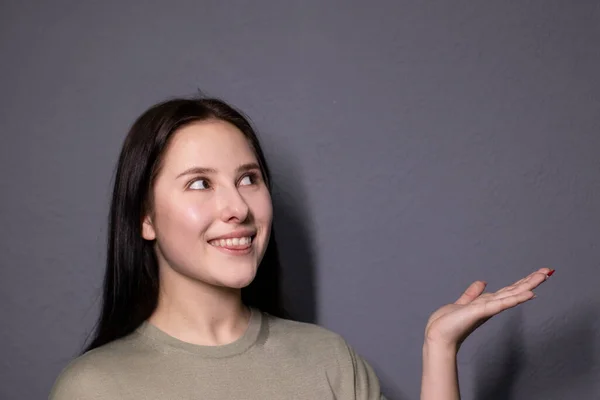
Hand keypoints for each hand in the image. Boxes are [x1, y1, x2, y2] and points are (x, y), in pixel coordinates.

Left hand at [424, 267, 553, 350]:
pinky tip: (528, 294)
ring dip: (528, 286)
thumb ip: (473, 293)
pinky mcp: (481, 312)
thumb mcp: (463, 303)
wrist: (438, 335)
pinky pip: (500, 304)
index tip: (538, 272)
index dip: (523, 281)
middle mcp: (491, 306)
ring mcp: (487, 309)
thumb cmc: (448, 323)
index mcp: (487, 303)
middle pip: (514, 291)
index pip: (509, 290)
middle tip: (548, 271)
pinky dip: (515, 299)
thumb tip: (482, 282)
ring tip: (543, 277)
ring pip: (511, 295)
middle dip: (531, 281)